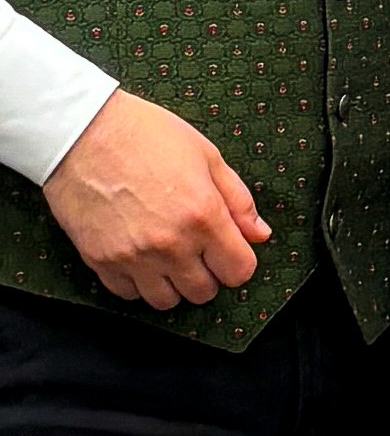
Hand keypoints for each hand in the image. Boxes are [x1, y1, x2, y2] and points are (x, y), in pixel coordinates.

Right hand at [42, 90, 270, 308]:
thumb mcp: (208, 157)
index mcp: (203, 215)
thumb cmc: (147, 136)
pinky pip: (128, 295)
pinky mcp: (100, 262)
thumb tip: (259, 234)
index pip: (239, 271)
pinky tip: (141, 257)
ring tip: (171, 256)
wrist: (83, 134)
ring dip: (174, 284)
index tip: (232, 250)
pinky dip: (138, 283)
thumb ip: (238, 200)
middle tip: (201, 251)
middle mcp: (170, 244)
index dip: (240, 262)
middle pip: (204, 292)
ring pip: (166, 301)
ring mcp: (133, 257)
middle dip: (209, 274)